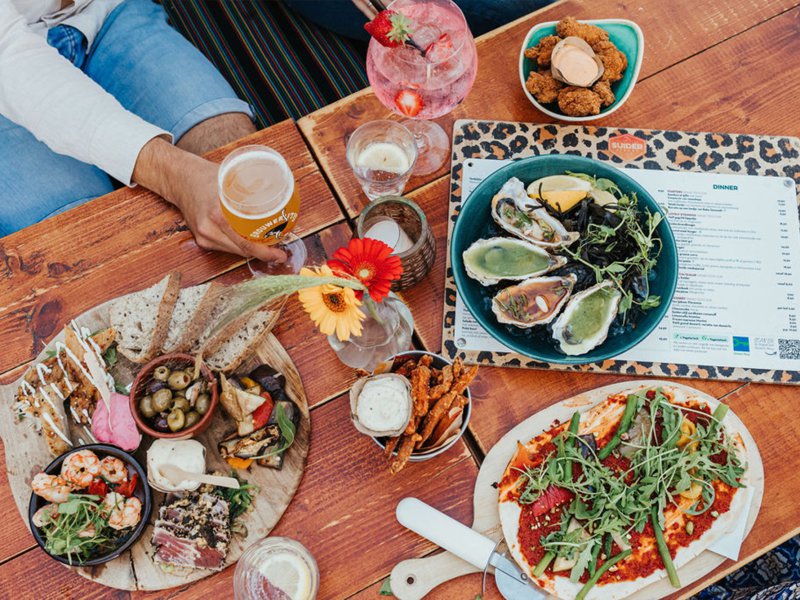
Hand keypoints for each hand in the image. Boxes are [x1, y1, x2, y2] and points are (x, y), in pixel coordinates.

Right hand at [133, 138, 286, 260]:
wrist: (180, 179)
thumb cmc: (208, 177)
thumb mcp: (233, 179)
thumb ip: (252, 190)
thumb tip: (280, 195)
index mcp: (218, 215)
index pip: (246, 244)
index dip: (266, 252)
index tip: (280, 254)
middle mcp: (209, 229)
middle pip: (242, 251)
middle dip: (263, 254)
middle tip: (279, 253)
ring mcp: (203, 237)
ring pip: (234, 252)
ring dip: (252, 251)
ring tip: (268, 247)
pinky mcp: (201, 240)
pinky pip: (225, 248)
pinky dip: (239, 247)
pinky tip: (250, 242)